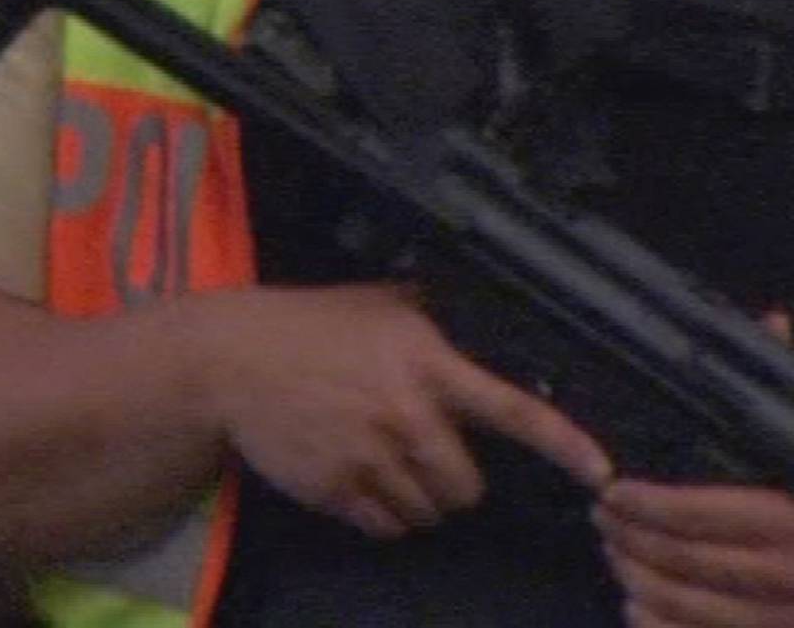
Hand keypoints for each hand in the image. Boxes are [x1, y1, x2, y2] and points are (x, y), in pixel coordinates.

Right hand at [191, 283, 611, 539]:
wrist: (229, 358)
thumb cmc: (308, 325)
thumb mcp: (375, 304)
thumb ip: (433, 318)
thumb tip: (491, 319)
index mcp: (422, 361)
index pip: (509, 408)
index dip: (564, 443)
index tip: (603, 474)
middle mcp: (404, 412)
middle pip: (468, 486)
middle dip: (450, 476)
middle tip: (418, 448)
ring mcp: (369, 455)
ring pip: (428, 512)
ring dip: (413, 495)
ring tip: (377, 455)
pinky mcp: (336, 489)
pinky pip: (387, 527)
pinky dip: (380, 512)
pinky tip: (354, 473)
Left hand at [598, 480, 793, 625]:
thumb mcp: (777, 502)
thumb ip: (732, 496)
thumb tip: (659, 488)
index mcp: (784, 526)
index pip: (696, 514)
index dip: (644, 503)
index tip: (611, 492)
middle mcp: (784, 579)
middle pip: (684, 558)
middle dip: (630, 536)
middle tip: (601, 517)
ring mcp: (777, 624)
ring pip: (684, 606)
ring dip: (635, 578)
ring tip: (613, 554)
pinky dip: (652, 625)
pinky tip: (633, 607)